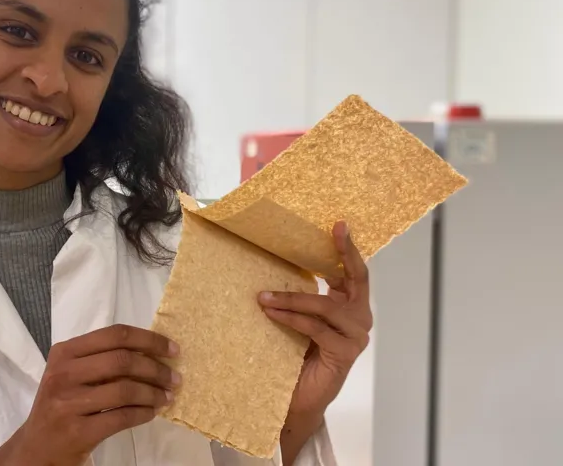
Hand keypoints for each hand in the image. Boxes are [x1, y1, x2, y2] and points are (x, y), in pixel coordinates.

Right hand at [0, 324, 180, 465]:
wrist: (36, 448)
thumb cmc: (60, 405)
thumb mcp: (70, 374)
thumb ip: (99, 359)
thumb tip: (151, 352)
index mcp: (64, 353)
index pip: (114, 335)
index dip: (148, 340)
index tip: (172, 350)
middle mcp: (63, 374)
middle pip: (122, 361)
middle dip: (156, 369)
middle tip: (174, 379)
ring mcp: (68, 403)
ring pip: (124, 390)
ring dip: (153, 394)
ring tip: (166, 398)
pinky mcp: (78, 431)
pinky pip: (121, 417)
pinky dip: (143, 414)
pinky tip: (151, 413)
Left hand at [258, 221, 372, 459]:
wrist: (299, 398)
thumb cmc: (296, 356)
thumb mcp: (298, 318)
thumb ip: (299, 297)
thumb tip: (273, 266)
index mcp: (348, 305)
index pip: (352, 272)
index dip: (346, 248)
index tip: (338, 224)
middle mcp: (358, 317)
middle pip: (355, 279)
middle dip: (344, 253)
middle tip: (334, 231)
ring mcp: (355, 336)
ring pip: (325, 306)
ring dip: (292, 298)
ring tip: (263, 297)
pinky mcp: (344, 352)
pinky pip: (315, 328)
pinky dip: (291, 318)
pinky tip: (272, 313)